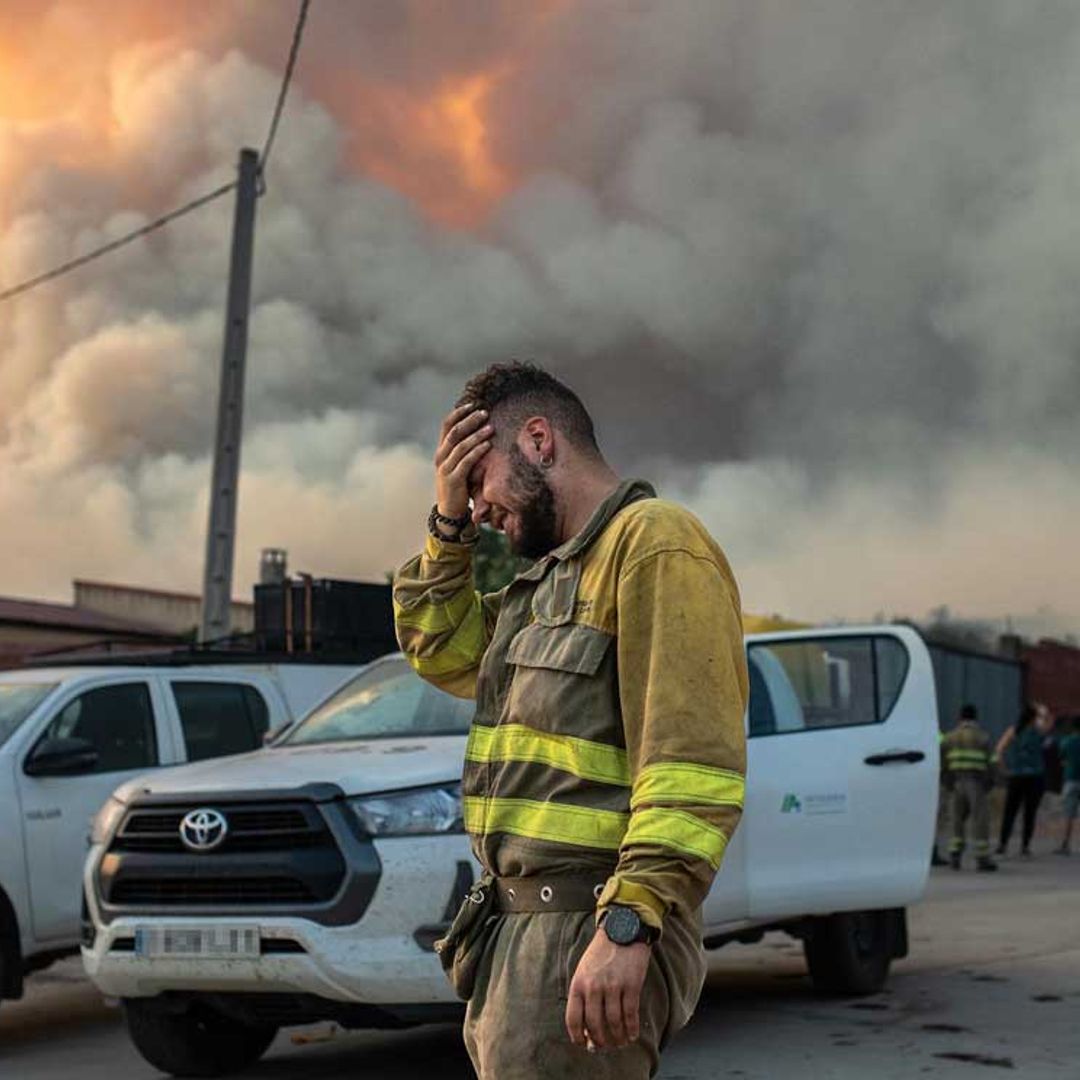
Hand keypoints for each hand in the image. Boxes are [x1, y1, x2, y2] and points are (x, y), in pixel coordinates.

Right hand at [434, 403, 492, 518]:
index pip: (446, 425)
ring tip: (490, 427)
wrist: (450, 510)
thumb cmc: (459, 484)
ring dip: (476, 435)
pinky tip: (488, 445)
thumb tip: (480, 429)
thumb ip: (464, 449)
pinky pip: (466, 462)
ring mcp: (445, 468)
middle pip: (454, 432)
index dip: (459, 413)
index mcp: (441, 450)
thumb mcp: (458, 464)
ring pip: (460, 446)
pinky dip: (477, 451)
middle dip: (469, 420)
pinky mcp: (453, 480)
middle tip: (484, 413)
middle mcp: (440, 457)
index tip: (473, 404)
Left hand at [565, 928, 650, 1050]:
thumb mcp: (584, 970)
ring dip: (618, 1037)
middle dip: (601, 1040)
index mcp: (578, 983)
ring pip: (614, 1023)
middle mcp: (593, 987)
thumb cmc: (601, 952)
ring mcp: (613, 986)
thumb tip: (587, 1027)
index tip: (584, 1044)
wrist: (621, 930)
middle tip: (606, 1046)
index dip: (578, 1037)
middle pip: (595, 1025)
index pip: (573, 1019)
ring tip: (620, 1042)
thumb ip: (583, 995)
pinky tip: (632, 1034)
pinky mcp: (631, 985)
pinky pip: (630, 1014)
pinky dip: (631, 1029)